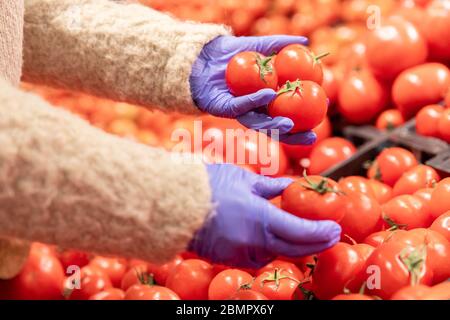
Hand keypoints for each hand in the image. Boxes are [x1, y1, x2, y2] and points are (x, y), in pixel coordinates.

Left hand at [189, 35, 315, 144]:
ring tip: (290, 124)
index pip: (287, 112)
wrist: (202, 54)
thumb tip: (305, 41)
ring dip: (274, 125)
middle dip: (293, 134)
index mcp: (264, 100)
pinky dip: (254, 101)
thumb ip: (279, 45)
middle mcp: (253, 109)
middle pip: (275, 127)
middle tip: (311, 135)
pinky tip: (268, 95)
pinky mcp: (222, 108)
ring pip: (258, 123)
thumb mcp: (258, 47)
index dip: (304, 116)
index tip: (324, 110)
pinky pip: (240, 106)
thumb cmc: (230, 54)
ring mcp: (238, 111)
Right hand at [189, 163, 341, 267]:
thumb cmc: (209, 186)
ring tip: (306, 234)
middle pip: (295, 250)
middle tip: (330, 235)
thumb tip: (291, 186)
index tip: (335, 228)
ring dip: (294, 247)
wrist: (174, 204)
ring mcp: (241, 255)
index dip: (322, 233)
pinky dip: (271, 248)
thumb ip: (273, 187)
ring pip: (277, 255)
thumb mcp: (245, 180)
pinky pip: (258, 257)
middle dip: (316, 243)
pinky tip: (275, 238)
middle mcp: (254, 243)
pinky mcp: (230, 260)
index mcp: (261, 219)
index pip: (302, 232)